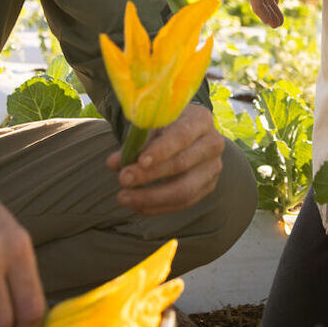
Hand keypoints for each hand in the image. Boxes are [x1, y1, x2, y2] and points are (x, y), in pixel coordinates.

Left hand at [106, 103, 225, 215]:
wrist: (187, 132)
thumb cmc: (166, 126)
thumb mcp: (152, 125)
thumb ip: (134, 142)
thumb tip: (114, 163)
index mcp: (200, 120)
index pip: (182, 136)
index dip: (161, 150)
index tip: (139, 161)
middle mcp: (213, 143)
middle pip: (182, 164)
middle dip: (149, 176)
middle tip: (122, 180)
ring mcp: (213, 168)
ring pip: (184, 190)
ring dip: (151, 198)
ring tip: (124, 198)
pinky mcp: (208, 187)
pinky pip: (184, 203)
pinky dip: (158, 207)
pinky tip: (137, 206)